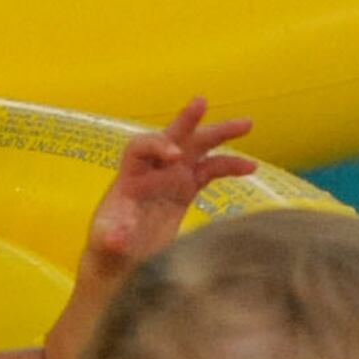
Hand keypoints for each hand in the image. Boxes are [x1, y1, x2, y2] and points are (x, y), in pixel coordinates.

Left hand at [84, 98, 258, 279]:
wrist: (123, 256)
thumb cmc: (110, 246)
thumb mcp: (107, 243)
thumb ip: (112, 237)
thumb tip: (117, 239)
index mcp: (130, 174)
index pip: (141, 147)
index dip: (157, 145)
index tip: (175, 155)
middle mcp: (153, 168)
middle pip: (171, 136)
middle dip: (187, 120)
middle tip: (201, 102)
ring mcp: (172, 175)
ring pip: (198, 147)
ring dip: (220, 133)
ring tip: (247, 124)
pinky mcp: (187, 187)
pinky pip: (211, 169)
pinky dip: (230, 165)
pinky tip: (251, 167)